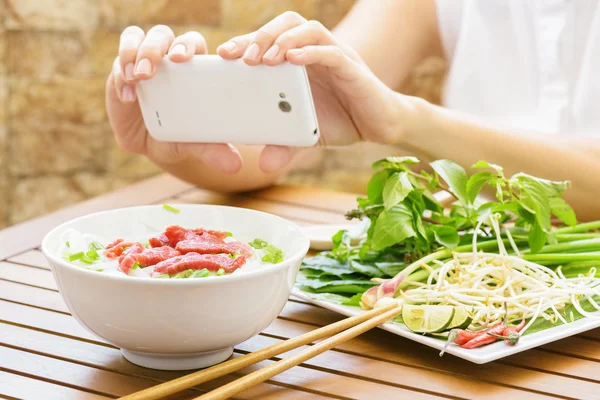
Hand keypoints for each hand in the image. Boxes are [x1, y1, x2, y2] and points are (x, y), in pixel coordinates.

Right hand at [106, 25, 242, 172]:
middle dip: (157, 47)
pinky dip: (121, 74)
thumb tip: (235, 166)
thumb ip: (213, 149)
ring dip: (136, 54)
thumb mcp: (196, 143)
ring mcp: (143, 62)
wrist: (153, 145)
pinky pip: (118, 63)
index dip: (187, 46)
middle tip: (154, 68)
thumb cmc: (181, 136)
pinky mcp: (121, 72)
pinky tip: (128, 96)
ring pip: (137, 39)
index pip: (192, 44)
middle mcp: (167, 59)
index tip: (183, 59)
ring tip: (138, 78)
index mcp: (193, 67)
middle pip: (162, 36)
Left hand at [217, 11, 405, 171]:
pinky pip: (332, 53)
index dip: (247, 41)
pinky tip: (293, 61)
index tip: (223, 55)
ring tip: (264, 59)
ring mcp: (336, 56)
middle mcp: (316, 52)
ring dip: (283, 41)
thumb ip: (285, 145)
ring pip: (308, 30)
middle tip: (239, 57)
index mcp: (301, 61)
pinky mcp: (353, 69)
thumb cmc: (342, 120)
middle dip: (260, 35)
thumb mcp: (307, 134)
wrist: (381, 126)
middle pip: (287, 24)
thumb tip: (263, 164)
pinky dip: (312, 53)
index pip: (271, 39)